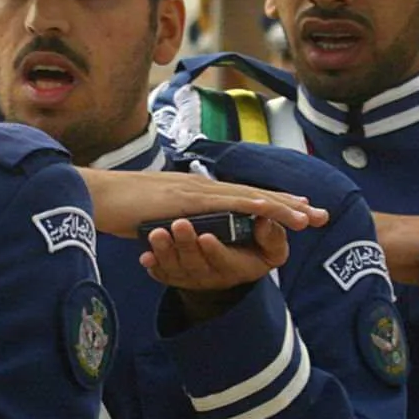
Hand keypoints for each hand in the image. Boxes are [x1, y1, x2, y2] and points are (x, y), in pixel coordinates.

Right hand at [79, 166, 327, 236]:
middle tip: (322, 215)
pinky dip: (251, 204)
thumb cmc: (119, 209)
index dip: (274, 205)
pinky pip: (224, 202)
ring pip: (247, 196)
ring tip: (309, 216)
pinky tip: (272, 209)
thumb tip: (184, 233)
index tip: (301, 213)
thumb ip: (174, 222)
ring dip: (280, 206)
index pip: (242, 198)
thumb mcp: (155, 217)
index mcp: (196, 192)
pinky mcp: (185, 199)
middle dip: (290, 205)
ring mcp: (194, 190)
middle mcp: (200, 186)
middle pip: (254, 195)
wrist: (96, 197)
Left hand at [141, 217, 288, 320]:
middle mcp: (211, 275)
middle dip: (186, 245)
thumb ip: (273, 237)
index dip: (215, 251)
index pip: (225, 261)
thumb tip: (266, 221)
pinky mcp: (174, 275)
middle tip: (179, 224)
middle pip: (195, 264)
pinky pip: (161, 274)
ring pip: (174, 268)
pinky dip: (153, 265)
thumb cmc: (254, 250)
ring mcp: (190, 276)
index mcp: (236, 267)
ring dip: (164, 251)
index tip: (207, 236)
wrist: (232, 264)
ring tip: (156, 233)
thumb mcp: (271, 247)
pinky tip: (145, 255)